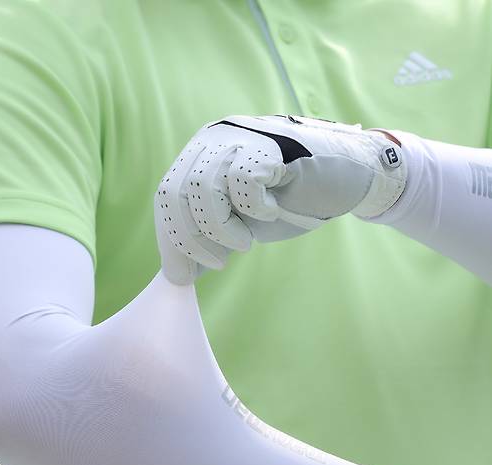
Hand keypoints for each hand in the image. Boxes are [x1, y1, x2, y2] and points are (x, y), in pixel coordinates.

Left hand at [154, 114, 407, 283]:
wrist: (350, 178)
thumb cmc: (292, 200)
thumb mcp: (240, 222)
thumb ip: (208, 235)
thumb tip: (177, 270)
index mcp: (202, 153)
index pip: (167, 194)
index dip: (171, 237)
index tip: (183, 272)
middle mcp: (215, 138)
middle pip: (176, 192)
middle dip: (191, 240)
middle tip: (217, 263)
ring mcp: (242, 138)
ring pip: (204, 189)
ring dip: (222, 229)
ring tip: (246, 242)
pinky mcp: (270, 146)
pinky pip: (243, 184)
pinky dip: (255, 209)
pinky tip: (272, 210)